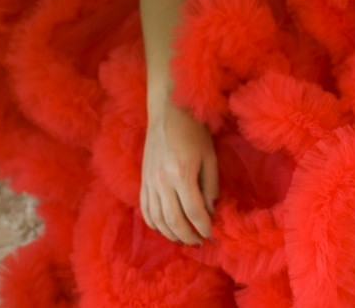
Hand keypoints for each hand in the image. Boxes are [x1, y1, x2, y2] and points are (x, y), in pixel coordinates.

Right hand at [140, 100, 217, 244]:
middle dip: (188, 236)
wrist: (168, 111)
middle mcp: (162, 182)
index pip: (193, 211)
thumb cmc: (194, 130)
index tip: (212, 235)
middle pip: (174, 221)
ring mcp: (149, 182)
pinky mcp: (142, 180)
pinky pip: (145, 210)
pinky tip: (165, 228)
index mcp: (182, 174)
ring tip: (184, 239)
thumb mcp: (209, 155)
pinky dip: (154, 224)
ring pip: (157, 220)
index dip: (203, 227)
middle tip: (199, 242)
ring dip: (171, 234)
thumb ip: (210, 185)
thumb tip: (210, 210)